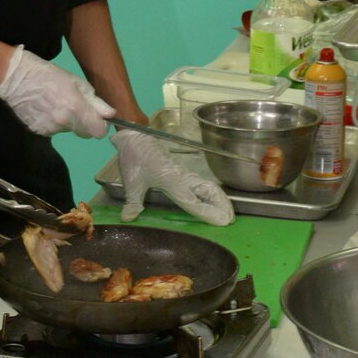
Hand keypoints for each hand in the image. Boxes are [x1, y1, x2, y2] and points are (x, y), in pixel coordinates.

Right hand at [0, 45, 112, 138]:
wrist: (14, 77)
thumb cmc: (47, 74)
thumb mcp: (74, 81)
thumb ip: (93, 100)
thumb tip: (110, 114)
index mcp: (75, 108)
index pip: (98, 131)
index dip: (100, 125)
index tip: (96, 118)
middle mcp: (63, 122)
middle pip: (84, 133)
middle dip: (84, 123)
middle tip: (73, 106)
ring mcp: (49, 129)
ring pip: (67, 130)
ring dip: (66, 121)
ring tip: (54, 104)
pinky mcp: (37, 131)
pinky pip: (52, 130)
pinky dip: (52, 122)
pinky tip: (43, 109)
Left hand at [116, 131, 234, 226]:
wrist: (135, 135)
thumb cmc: (135, 157)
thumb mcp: (132, 182)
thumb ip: (133, 202)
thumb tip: (128, 218)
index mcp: (173, 182)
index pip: (194, 202)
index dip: (209, 212)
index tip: (222, 222)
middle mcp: (182, 178)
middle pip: (209, 190)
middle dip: (221, 204)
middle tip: (230, 218)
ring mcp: (183, 173)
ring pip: (206, 185)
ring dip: (218, 198)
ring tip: (226, 211)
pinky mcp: (179, 170)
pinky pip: (199, 182)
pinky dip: (209, 192)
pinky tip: (208, 199)